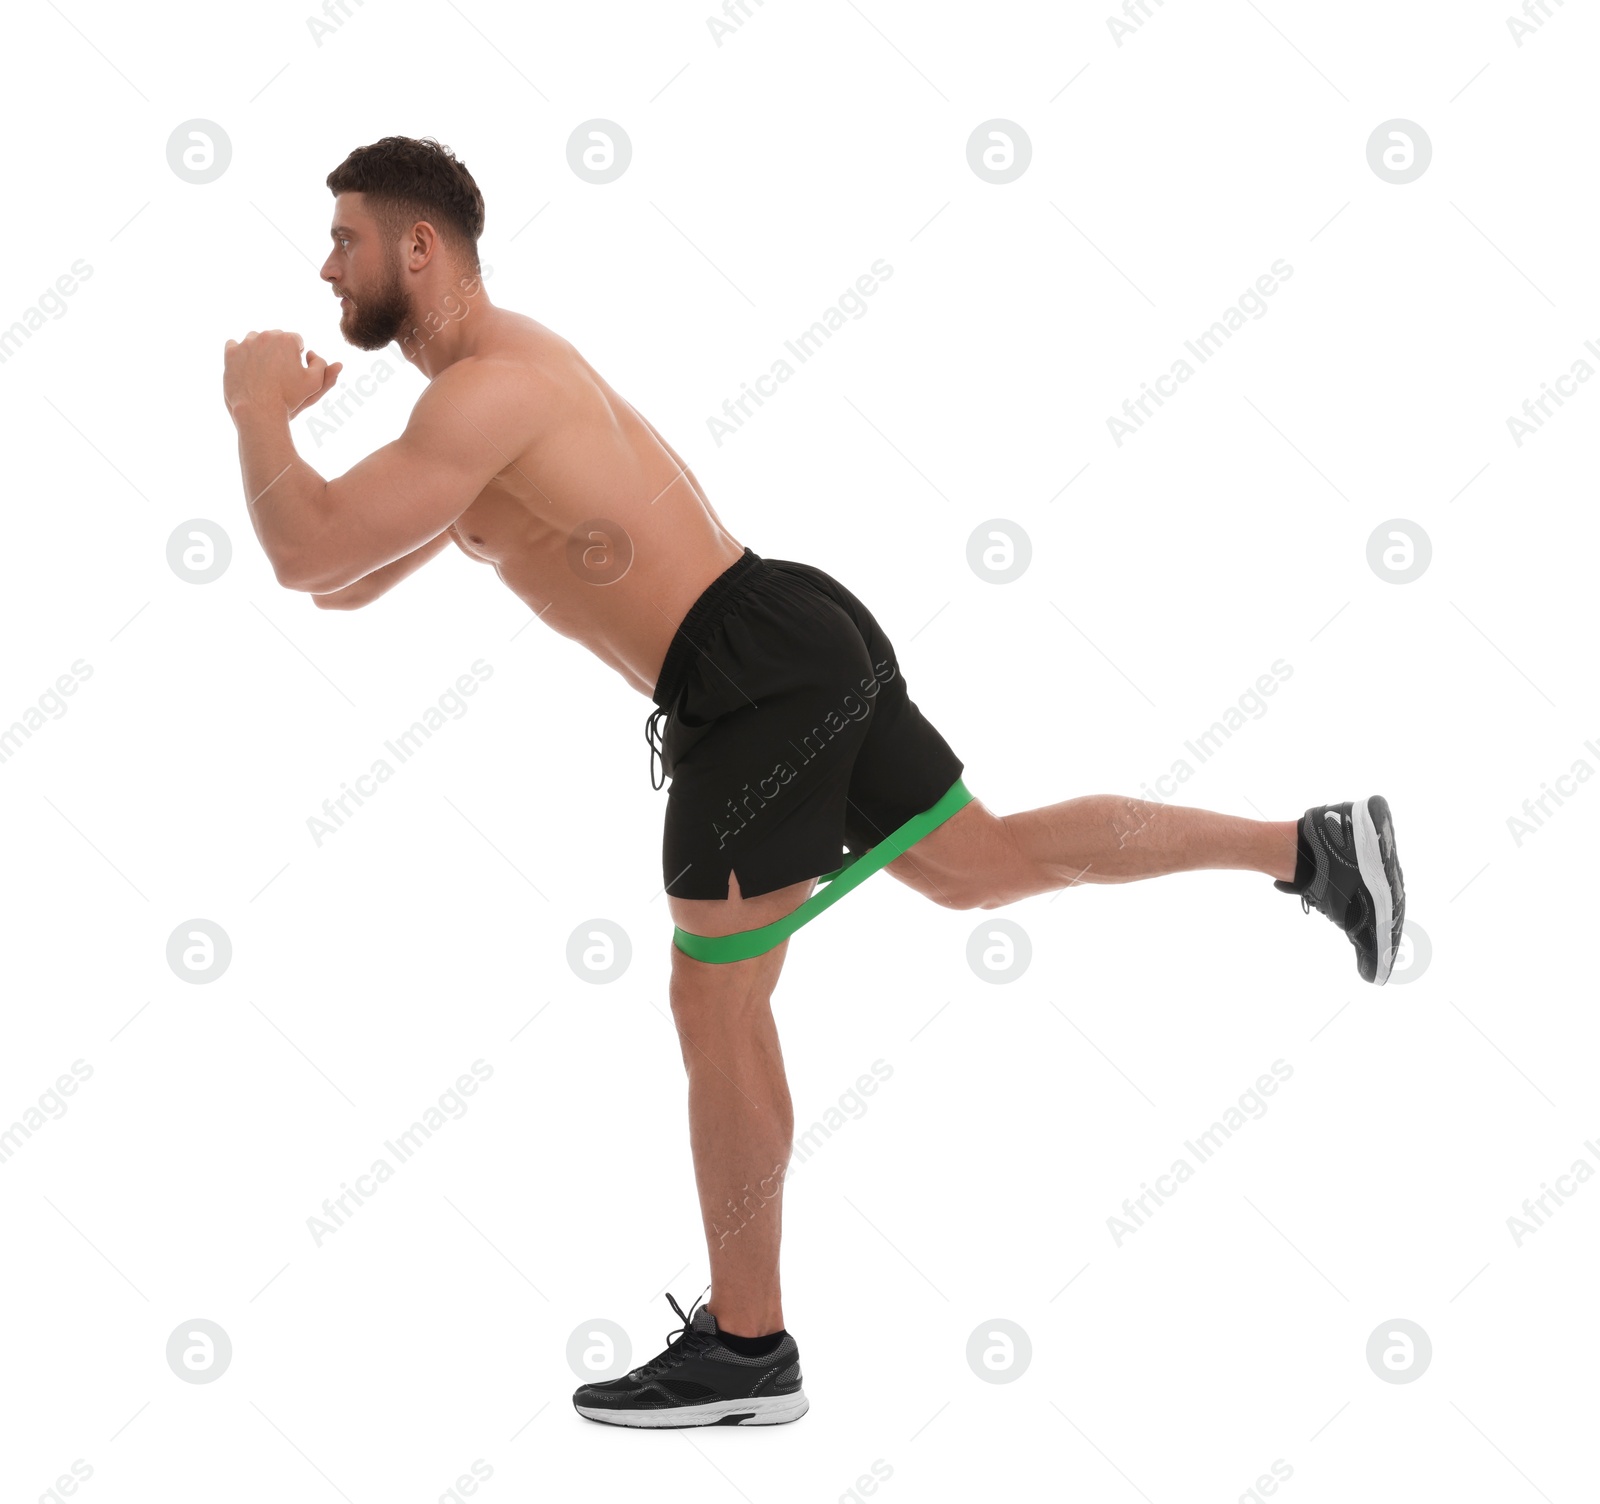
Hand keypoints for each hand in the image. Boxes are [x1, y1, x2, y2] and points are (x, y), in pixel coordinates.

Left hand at [223, 330, 342, 419]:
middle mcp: (266, 336)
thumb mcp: (314, 384)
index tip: (295, 370)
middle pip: (275, 338)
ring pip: (255, 340)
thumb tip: (318, 355)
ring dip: (260, 351)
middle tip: (279, 373)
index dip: (297, 356)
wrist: (259, 410)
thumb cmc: (290, 398)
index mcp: (287, 339)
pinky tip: (246, 367)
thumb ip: (323, 366)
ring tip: (263, 372)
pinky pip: (235, 345)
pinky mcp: (230, 352)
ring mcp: (245, 343)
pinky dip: (240, 354)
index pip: (296, 341)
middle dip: (279, 351)